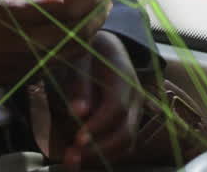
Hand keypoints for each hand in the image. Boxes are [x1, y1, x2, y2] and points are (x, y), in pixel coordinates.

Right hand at [0, 0, 111, 86]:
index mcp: (15, 11)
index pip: (64, 6)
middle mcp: (27, 38)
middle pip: (77, 29)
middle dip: (98, 11)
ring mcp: (32, 59)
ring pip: (76, 47)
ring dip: (94, 28)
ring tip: (101, 11)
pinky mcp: (35, 72)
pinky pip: (67, 58)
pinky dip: (81, 43)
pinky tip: (85, 29)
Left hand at [49, 31, 142, 168]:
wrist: (105, 46)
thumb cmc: (88, 50)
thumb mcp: (79, 57)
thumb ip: (79, 84)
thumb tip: (77, 112)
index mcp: (124, 76)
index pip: (116, 108)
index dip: (98, 126)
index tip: (77, 139)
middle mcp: (135, 96)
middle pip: (126, 132)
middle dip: (99, 150)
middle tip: (71, 157)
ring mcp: (135, 110)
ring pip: (127, 143)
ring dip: (101, 157)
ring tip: (72, 162)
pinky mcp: (129, 120)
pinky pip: (122, 144)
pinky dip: (104, 155)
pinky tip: (82, 158)